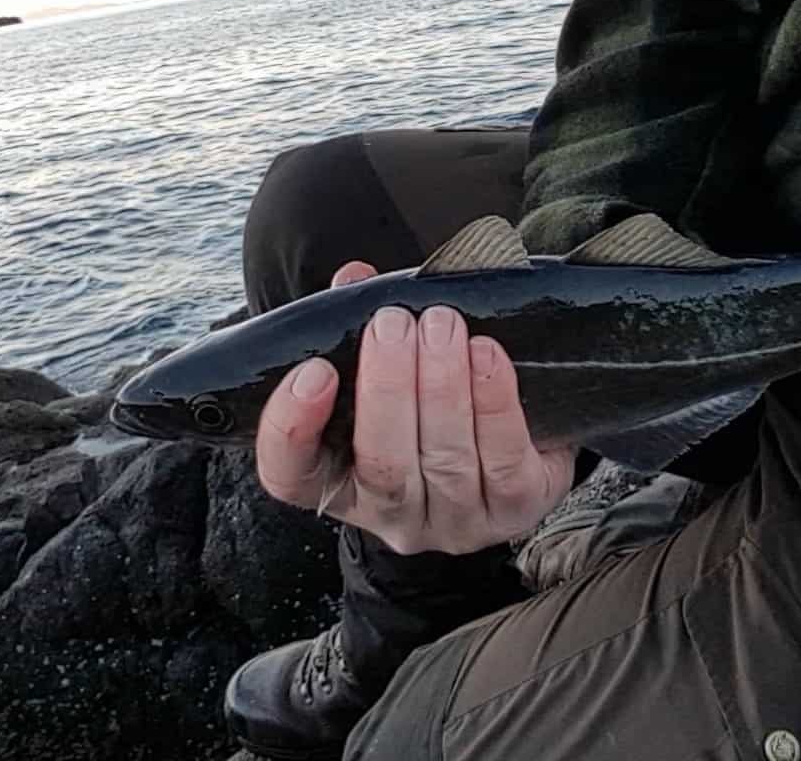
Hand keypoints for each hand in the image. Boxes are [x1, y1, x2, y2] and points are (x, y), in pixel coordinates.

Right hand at [255, 261, 577, 553]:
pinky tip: (487, 355)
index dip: (292, 427)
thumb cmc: (426, 402)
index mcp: (336, 480)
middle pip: (381, 464)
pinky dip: (494, 404)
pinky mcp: (512, 511)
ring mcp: (453, 521)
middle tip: (392, 324)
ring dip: (442, 385)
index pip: (288, 473)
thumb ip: (358, 324)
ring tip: (442, 325)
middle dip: (386, 388)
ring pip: (444, 460)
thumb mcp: (379, 369)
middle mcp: (390, 513)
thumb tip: (356, 278)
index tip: (314, 370)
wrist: (508, 448)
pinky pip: (503, 463)